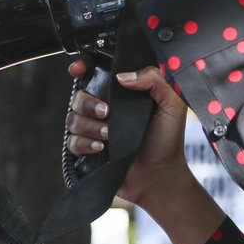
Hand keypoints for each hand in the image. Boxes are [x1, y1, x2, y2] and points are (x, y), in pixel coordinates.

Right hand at [66, 58, 194, 209]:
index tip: (78, 70)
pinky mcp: (89, 150)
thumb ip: (154, 80)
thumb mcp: (171, 104)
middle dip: (89, 103)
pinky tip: (102, 148)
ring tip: (109, 135)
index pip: (96, 74)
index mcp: (123, 95)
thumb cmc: (167, 141)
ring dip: (90, 126)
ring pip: (72, 119)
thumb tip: (122, 75)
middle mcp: (107, 110)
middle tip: (108, 112)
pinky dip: (84, 143)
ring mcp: (96, 130)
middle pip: (79, 96)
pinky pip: (72, 142)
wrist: (160, 176)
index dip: (83, 68)